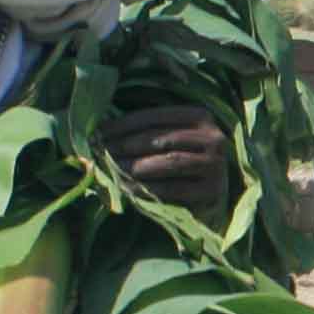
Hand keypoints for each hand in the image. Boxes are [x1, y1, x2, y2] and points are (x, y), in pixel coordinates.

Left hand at [102, 105, 233, 215]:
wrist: (213, 197)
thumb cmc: (184, 163)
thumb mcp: (173, 138)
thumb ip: (149, 131)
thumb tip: (103, 129)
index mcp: (201, 116)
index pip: (155, 117)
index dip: (124, 124)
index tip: (99, 132)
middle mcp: (213, 138)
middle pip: (160, 139)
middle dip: (126, 144)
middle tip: (101, 151)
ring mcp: (215, 165)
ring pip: (166, 163)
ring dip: (134, 166)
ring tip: (111, 168)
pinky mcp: (210, 191)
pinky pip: (171, 189)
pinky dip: (145, 188)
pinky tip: (126, 187)